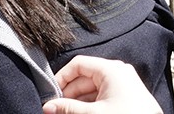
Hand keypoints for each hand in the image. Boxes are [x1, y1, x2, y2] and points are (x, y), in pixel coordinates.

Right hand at [42, 56, 162, 113]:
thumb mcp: (93, 113)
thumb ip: (68, 108)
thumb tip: (49, 106)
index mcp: (111, 69)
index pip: (79, 64)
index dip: (62, 77)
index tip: (51, 94)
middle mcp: (118, 73)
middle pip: (84, 77)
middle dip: (68, 94)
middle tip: (54, 109)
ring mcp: (122, 84)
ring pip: (92, 89)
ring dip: (77, 102)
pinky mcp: (125, 97)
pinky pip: (101, 96)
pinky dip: (89, 105)